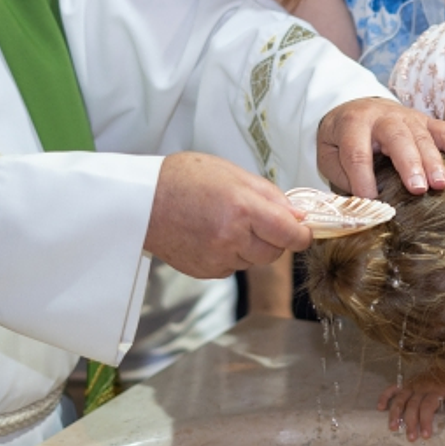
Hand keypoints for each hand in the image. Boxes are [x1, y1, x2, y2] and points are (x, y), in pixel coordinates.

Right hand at [145, 152, 311, 277]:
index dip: (303, 234)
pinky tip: (213, 235)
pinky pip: (233, 267)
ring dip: (252, 246)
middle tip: (259, 219)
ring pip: (254, 261)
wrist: (141, 201)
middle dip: (275, 238)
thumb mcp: (234, 174)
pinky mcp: (205, 271)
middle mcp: (231, 238)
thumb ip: (271, 196)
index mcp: (243, 209)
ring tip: (228, 223)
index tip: (303, 230)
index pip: (291, 235)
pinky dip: (232, 254)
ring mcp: (217, 258)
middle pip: (275, 253)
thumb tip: (298, 216)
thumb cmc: (185, 179)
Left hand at [317, 98, 444, 197]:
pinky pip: (444, 131)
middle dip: (409, 164)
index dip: (363, 178)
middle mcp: (382, 116)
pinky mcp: (425, 120)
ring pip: (422, 136)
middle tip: (419, 189)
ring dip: (433, 161)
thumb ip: (344, 175)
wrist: (356, 108)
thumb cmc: (343, 139)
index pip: (357, 152)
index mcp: (352, 123)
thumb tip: (363, 204)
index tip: (370, 202)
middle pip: (396, 138)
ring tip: (442, 185)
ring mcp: (407, 116)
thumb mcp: (329, 154)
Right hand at [377, 369, 444, 441]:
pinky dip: (385, 396)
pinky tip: (379, 408)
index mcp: (435, 390)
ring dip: (395, 413)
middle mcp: (421, 388)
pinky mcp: (405, 383)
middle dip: (410, 422)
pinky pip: (392, 388)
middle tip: (411, 437)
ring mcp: (411, 385)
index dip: (425, 420)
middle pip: (413, 406)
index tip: (425, 435)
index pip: (428, 406)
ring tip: (393, 428)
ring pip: (400, 399)